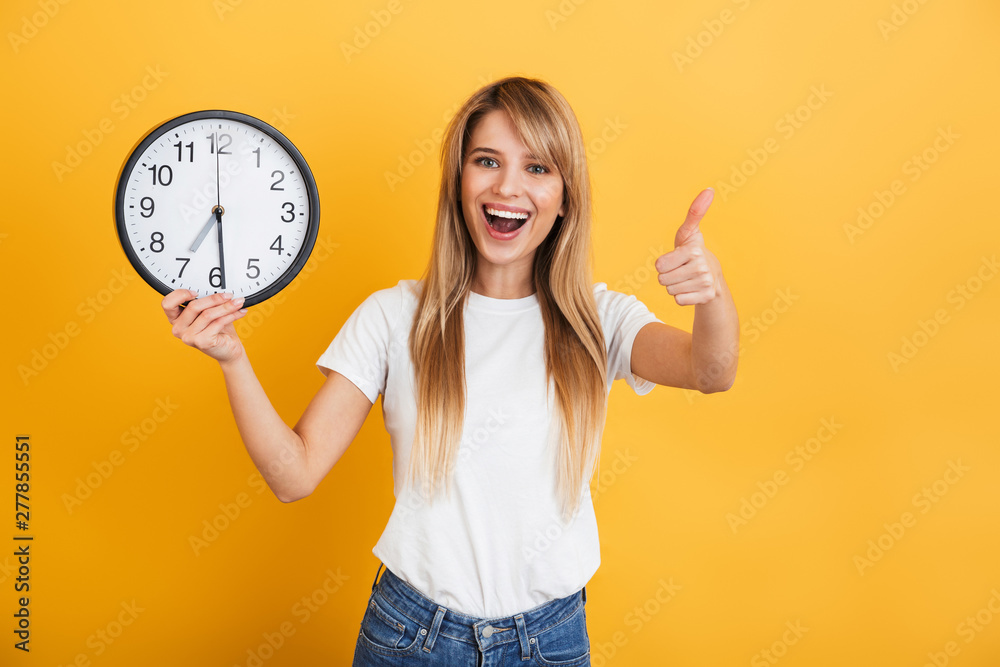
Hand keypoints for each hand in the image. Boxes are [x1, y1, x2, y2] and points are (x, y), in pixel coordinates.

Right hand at [162, 289, 247, 363]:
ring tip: (238, 302)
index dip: (180, 295)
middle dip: (214, 298)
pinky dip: (231, 315)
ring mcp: (188, 337)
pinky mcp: (202, 342)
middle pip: (193, 306)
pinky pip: (218, 323)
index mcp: (176, 318)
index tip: (196, 291)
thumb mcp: (209, 311)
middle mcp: (178, 328)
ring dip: (226, 306)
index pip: (167, 303)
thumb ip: (207, 302)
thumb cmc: (218, 329)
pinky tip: (240, 312)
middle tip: (229, 295)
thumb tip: (219, 290)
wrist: (229, 349)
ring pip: (207, 314)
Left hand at [655, 188, 721, 305]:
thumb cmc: (693, 252)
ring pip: (670, 290)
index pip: (659, 265)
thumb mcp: (688, 233)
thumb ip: (694, 212)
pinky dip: (681, 297)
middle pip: (662, 279)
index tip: (676, 259)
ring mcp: (705, 282)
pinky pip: (678, 300)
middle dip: (668, 276)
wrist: (713, 277)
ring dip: (675, 286)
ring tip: (686, 279)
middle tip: (681, 270)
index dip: (663, 264)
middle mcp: (701, 266)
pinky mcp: (706, 296)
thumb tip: (709, 189)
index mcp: (693, 250)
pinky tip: (691, 289)